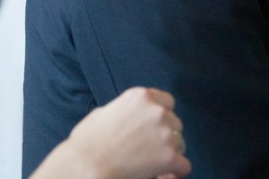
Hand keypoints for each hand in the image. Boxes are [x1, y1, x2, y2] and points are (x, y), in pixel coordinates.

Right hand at [32, 87, 191, 178]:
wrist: (84, 166)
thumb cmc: (86, 143)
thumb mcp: (103, 113)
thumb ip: (123, 110)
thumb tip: (128, 116)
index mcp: (142, 97)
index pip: (167, 102)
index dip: (161, 116)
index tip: (154, 128)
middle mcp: (157, 111)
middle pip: (175, 122)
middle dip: (165, 135)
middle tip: (149, 148)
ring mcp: (165, 133)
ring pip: (180, 143)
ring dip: (169, 153)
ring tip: (151, 162)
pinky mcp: (169, 156)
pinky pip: (183, 165)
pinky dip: (176, 171)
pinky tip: (164, 174)